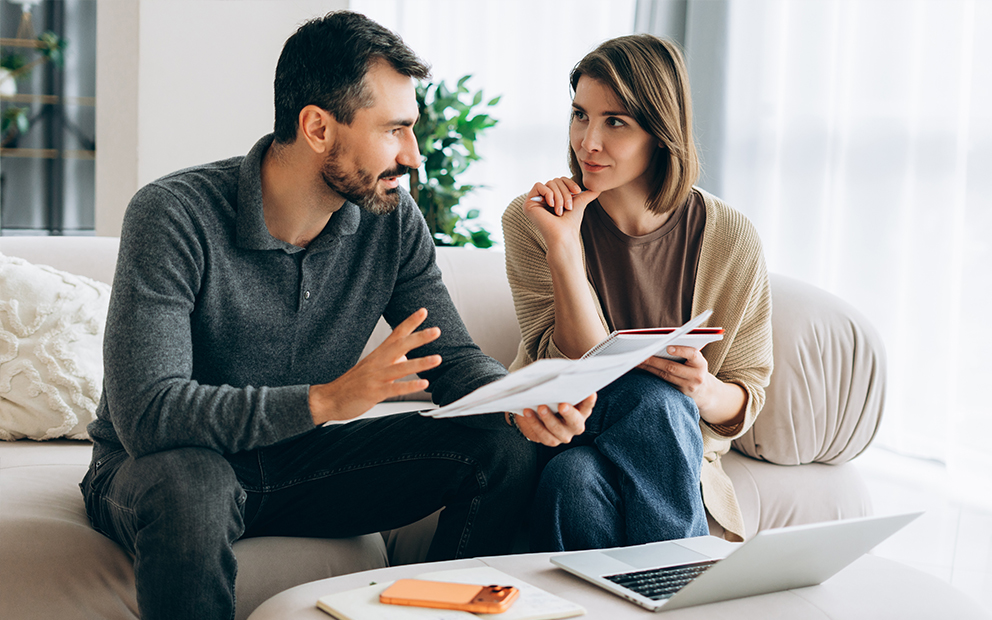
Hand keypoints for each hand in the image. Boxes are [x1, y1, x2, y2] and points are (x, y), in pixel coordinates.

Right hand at [308, 308, 441, 424]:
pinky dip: (409, 386)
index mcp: (378, 355)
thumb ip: (391, 361)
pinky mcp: (374, 392)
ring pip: (400, 367)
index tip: (423, 311)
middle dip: (419, 337)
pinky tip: (423, 384)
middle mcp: (377, 363)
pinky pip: (394, 388)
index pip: (396, 334)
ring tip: (438, 358)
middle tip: (436, 330)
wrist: (329, 399)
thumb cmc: (352, 384)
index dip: (410, 322)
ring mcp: (375, 377)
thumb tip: (407, 357)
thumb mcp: (372, 368)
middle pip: (400, 346)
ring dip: (420, 362)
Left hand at [510, 392, 596, 446]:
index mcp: (582, 410)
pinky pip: (543, 435)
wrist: (536, 412)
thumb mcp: (556, 391)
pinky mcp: (550, 440)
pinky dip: (534, 423)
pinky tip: (527, 413)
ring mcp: (563, 434)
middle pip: (575, 422)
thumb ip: (560, 386)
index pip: (588, 405)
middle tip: (562, 405)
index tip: (590, 394)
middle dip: (569, 414)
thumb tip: (554, 375)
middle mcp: (575, 425)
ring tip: (540, 407)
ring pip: (558, 430)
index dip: (589, 401)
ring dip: (548, 419)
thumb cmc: (551, 398)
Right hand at [523, 177, 598, 251]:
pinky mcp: (528, 203)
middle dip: (564, 193)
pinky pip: (538, 186)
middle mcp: (542, 199)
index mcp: (552, 198)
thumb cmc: (571, 222)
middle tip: (568, 207)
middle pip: (554, 181)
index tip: (577, 191)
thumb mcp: (579, 203)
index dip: (569, 183)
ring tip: (560, 210)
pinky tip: (551, 205)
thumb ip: (586, 195)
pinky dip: (548, 193)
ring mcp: (534, 201)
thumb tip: (597, 189)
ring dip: (559, 196)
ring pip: (549, 183)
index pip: (560, 180)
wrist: (564, 234)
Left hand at [638, 346, 745, 426]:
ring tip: (636, 361)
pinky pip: (662, 382)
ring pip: (664, 376)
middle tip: (640, 354)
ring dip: (649, 368)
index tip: (668, 347)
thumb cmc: (696, 368)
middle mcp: (696, 376)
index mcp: (701, 364)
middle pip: (672, 367)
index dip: (681, 351)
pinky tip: (642, 369)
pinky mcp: (678, 394)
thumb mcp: (697, 359)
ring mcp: (687, 387)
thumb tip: (662, 342)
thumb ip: (685, 351)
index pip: (693, 355)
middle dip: (654, 360)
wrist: (704, 391)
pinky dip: (651, 374)